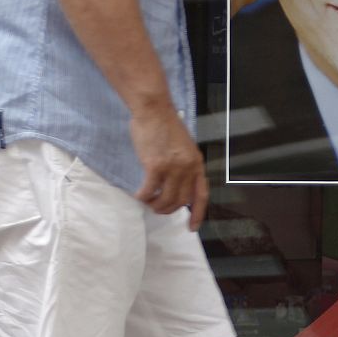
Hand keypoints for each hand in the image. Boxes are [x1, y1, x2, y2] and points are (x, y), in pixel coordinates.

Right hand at [129, 103, 207, 228]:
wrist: (153, 109)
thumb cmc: (164, 124)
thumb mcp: (182, 146)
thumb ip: (183, 164)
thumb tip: (175, 182)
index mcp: (197, 163)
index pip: (200, 195)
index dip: (198, 214)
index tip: (192, 227)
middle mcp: (188, 168)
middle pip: (180, 200)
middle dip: (168, 209)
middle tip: (157, 208)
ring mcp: (172, 168)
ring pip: (165, 199)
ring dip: (155, 205)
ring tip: (147, 202)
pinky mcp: (155, 166)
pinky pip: (148, 190)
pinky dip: (142, 196)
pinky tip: (137, 195)